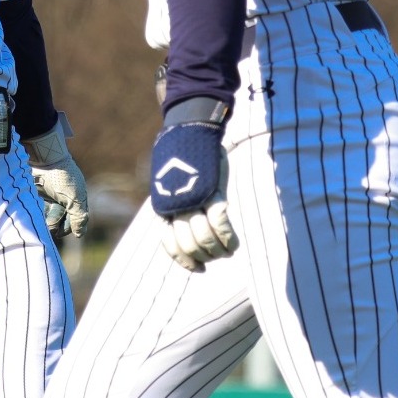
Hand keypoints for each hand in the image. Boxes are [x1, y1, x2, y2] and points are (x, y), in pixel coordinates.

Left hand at [22, 118, 88, 240]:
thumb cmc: (62, 178)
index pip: (75, 219)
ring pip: (48, 215)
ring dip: (46, 220)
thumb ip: (79, 216)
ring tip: (42, 222)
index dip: (69, 227)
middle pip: (61, 219)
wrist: (44, 158)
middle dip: (55, 224)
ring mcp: (50, 195)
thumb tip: (80, 235)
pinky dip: (38, 213)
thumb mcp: (74, 198)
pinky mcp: (37, 192)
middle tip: (50, 228)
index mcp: (77, 198)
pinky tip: (35, 214)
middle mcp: (65, 198)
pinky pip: (38, 208)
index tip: (60, 233)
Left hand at [150, 117, 236, 271]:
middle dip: (206, 257)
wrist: (192, 127)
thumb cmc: (185, 158)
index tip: (200, 270)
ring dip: (219, 251)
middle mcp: (176, 206)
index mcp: (164, 207)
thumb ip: (179, 208)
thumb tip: (190, 235)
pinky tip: (233, 243)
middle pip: (190, 246)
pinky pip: (220, 224)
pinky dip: (228, 238)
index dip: (186, 262)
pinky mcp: (211, 191)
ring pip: (205, 239)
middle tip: (219, 256)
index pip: (171, 246)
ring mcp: (194, 200)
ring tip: (228, 250)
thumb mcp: (174, 184)